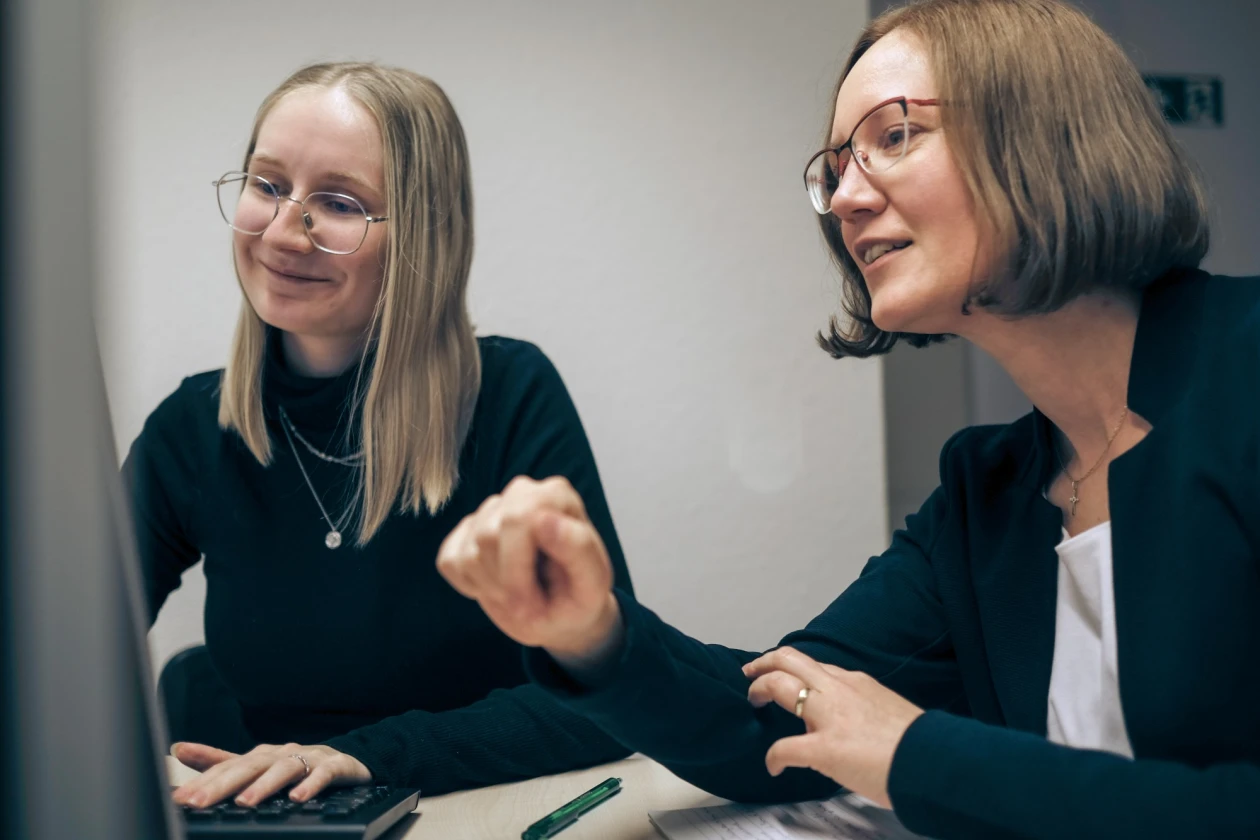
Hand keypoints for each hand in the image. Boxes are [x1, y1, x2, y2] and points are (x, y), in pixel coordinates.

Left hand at [170, 742, 370, 807]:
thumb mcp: (257, 766)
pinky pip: (323, 773)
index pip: (227, 767)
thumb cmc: (299, 767)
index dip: (203, 782)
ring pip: (284, 769)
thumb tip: (177, 748)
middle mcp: (281, 754)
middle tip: (198, 802)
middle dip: (222, 784)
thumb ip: (218, 761)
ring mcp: (309, 758)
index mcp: (261, 756)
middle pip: (250, 766)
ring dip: (264, 785)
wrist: (350, 761)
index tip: (180, 798)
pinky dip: (311, 784)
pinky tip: (298, 798)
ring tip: (244, 802)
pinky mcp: (335, 765)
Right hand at [436, 476, 621, 667]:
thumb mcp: (593, 583)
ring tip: (518, 595)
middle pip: (487, 536)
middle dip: (504, 582)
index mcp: (556, 495)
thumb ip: (579, 547)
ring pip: (468, 553)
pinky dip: (470, 586)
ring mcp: (489, 510)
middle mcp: (521, 492)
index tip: (535, 602)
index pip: (518, 519)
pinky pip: (449, 561)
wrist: (559, 615)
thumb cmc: (578, 596)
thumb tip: (544, 518)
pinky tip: (497, 585)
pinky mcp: (464, 533)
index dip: (519, 570)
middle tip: (527, 605)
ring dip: (492, 587)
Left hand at [743, 647, 923, 808]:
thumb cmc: (919, 744)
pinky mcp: (824, 748)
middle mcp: (839, 690)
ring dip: (760, 689)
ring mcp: (829, 717)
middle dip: (764, 663)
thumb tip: (857, 723)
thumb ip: (866, 710)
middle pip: (790, 659)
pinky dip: (774, 756)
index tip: (784, 673)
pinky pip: (785, 748)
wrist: (933, 761)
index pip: (817, 665)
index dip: (794, 667)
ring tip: (754, 701)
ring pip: (781, 684)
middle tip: (750, 673)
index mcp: (856, 683)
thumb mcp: (889, 711)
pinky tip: (773, 765)